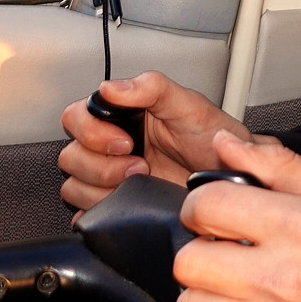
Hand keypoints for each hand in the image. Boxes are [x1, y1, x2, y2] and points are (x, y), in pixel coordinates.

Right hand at [58, 70, 262, 210]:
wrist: (230, 174)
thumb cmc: (212, 137)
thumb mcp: (189, 104)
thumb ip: (152, 88)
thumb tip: (110, 87)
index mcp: (119, 116)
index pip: (75, 117)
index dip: (91, 132)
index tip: (125, 141)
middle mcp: (109, 146)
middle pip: (70, 156)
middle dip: (102, 165)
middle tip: (139, 165)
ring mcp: (110, 178)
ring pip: (73, 186)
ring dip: (102, 188)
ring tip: (140, 183)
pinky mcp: (115, 206)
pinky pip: (86, 214)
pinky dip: (100, 213)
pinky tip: (128, 206)